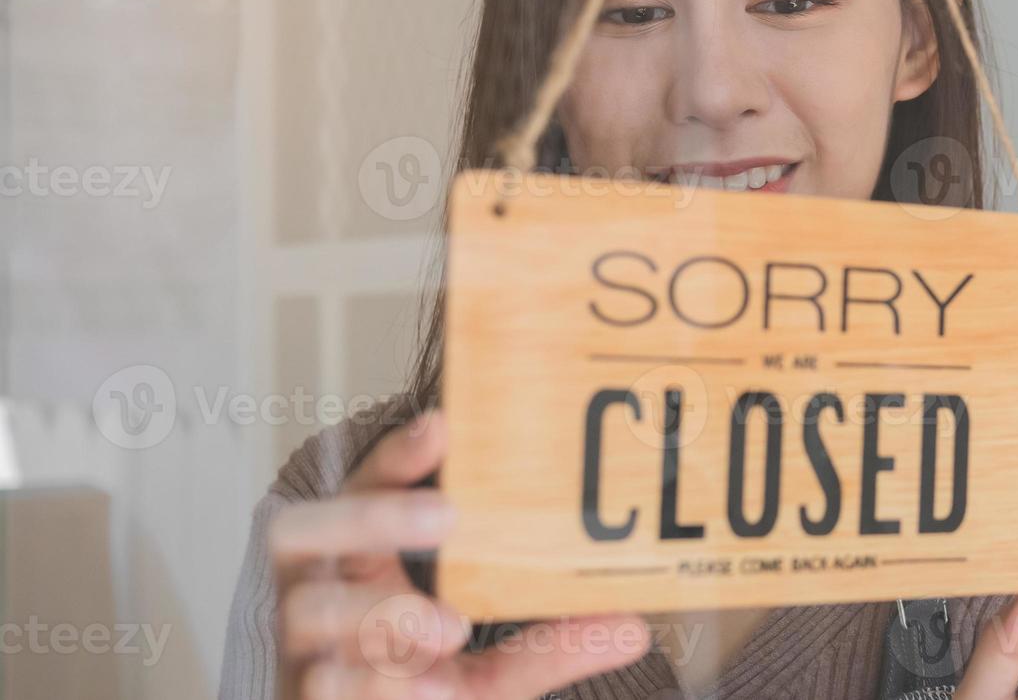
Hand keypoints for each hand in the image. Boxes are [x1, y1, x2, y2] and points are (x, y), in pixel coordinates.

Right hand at [269, 410, 648, 698]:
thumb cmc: (420, 697)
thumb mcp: (492, 675)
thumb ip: (549, 649)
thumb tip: (634, 625)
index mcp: (360, 564)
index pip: (362, 487)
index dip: (394, 456)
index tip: (444, 426)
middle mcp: (318, 595)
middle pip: (299, 528)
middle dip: (372, 514)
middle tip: (448, 515)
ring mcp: (301, 651)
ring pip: (307, 610)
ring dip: (381, 611)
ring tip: (450, 626)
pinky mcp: (303, 697)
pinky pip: (319, 684)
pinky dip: (367, 682)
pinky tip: (417, 687)